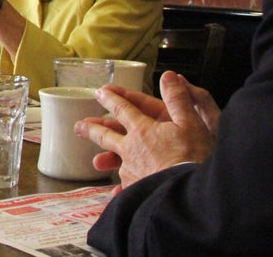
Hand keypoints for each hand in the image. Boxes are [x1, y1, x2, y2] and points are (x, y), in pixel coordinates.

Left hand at [74, 71, 216, 187]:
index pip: (123, 109)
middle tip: (79, 125)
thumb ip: (178, 99)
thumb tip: (168, 76)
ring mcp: (130, 170)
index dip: (111, 99)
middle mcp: (131, 149)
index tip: (100, 92)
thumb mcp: (192, 123)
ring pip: (114, 161)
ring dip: (105, 160)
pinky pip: (126, 188)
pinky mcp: (136, 189)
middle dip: (92, 128)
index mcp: (142, 129)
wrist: (188, 193)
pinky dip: (121, 190)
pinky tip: (116, 195)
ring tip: (96, 163)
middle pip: (106, 135)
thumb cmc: (193, 157)